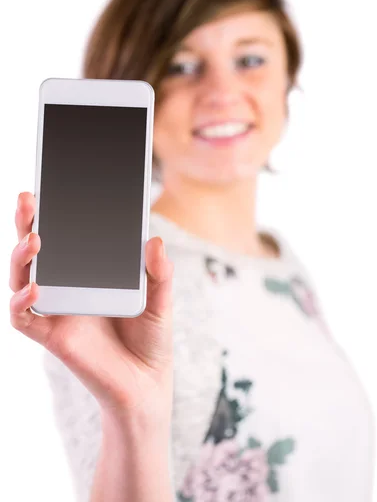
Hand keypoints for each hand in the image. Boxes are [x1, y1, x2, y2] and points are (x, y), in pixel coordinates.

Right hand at [9, 192, 173, 419]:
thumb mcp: (160, 299)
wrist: (146, 383)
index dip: (54, 213)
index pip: (66, 237)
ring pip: (22, 277)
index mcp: (90, 272)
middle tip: (29, 199)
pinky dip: (22, 302)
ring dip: (21, 256)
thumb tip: (155, 240)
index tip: (50, 188)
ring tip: (35, 238)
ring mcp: (57, 310)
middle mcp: (68, 287)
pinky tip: (35, 288)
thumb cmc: (150, 338)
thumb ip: (159, 272)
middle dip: (28, 222)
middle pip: (37, 251)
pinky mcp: (52, 335)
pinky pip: (25, 317)